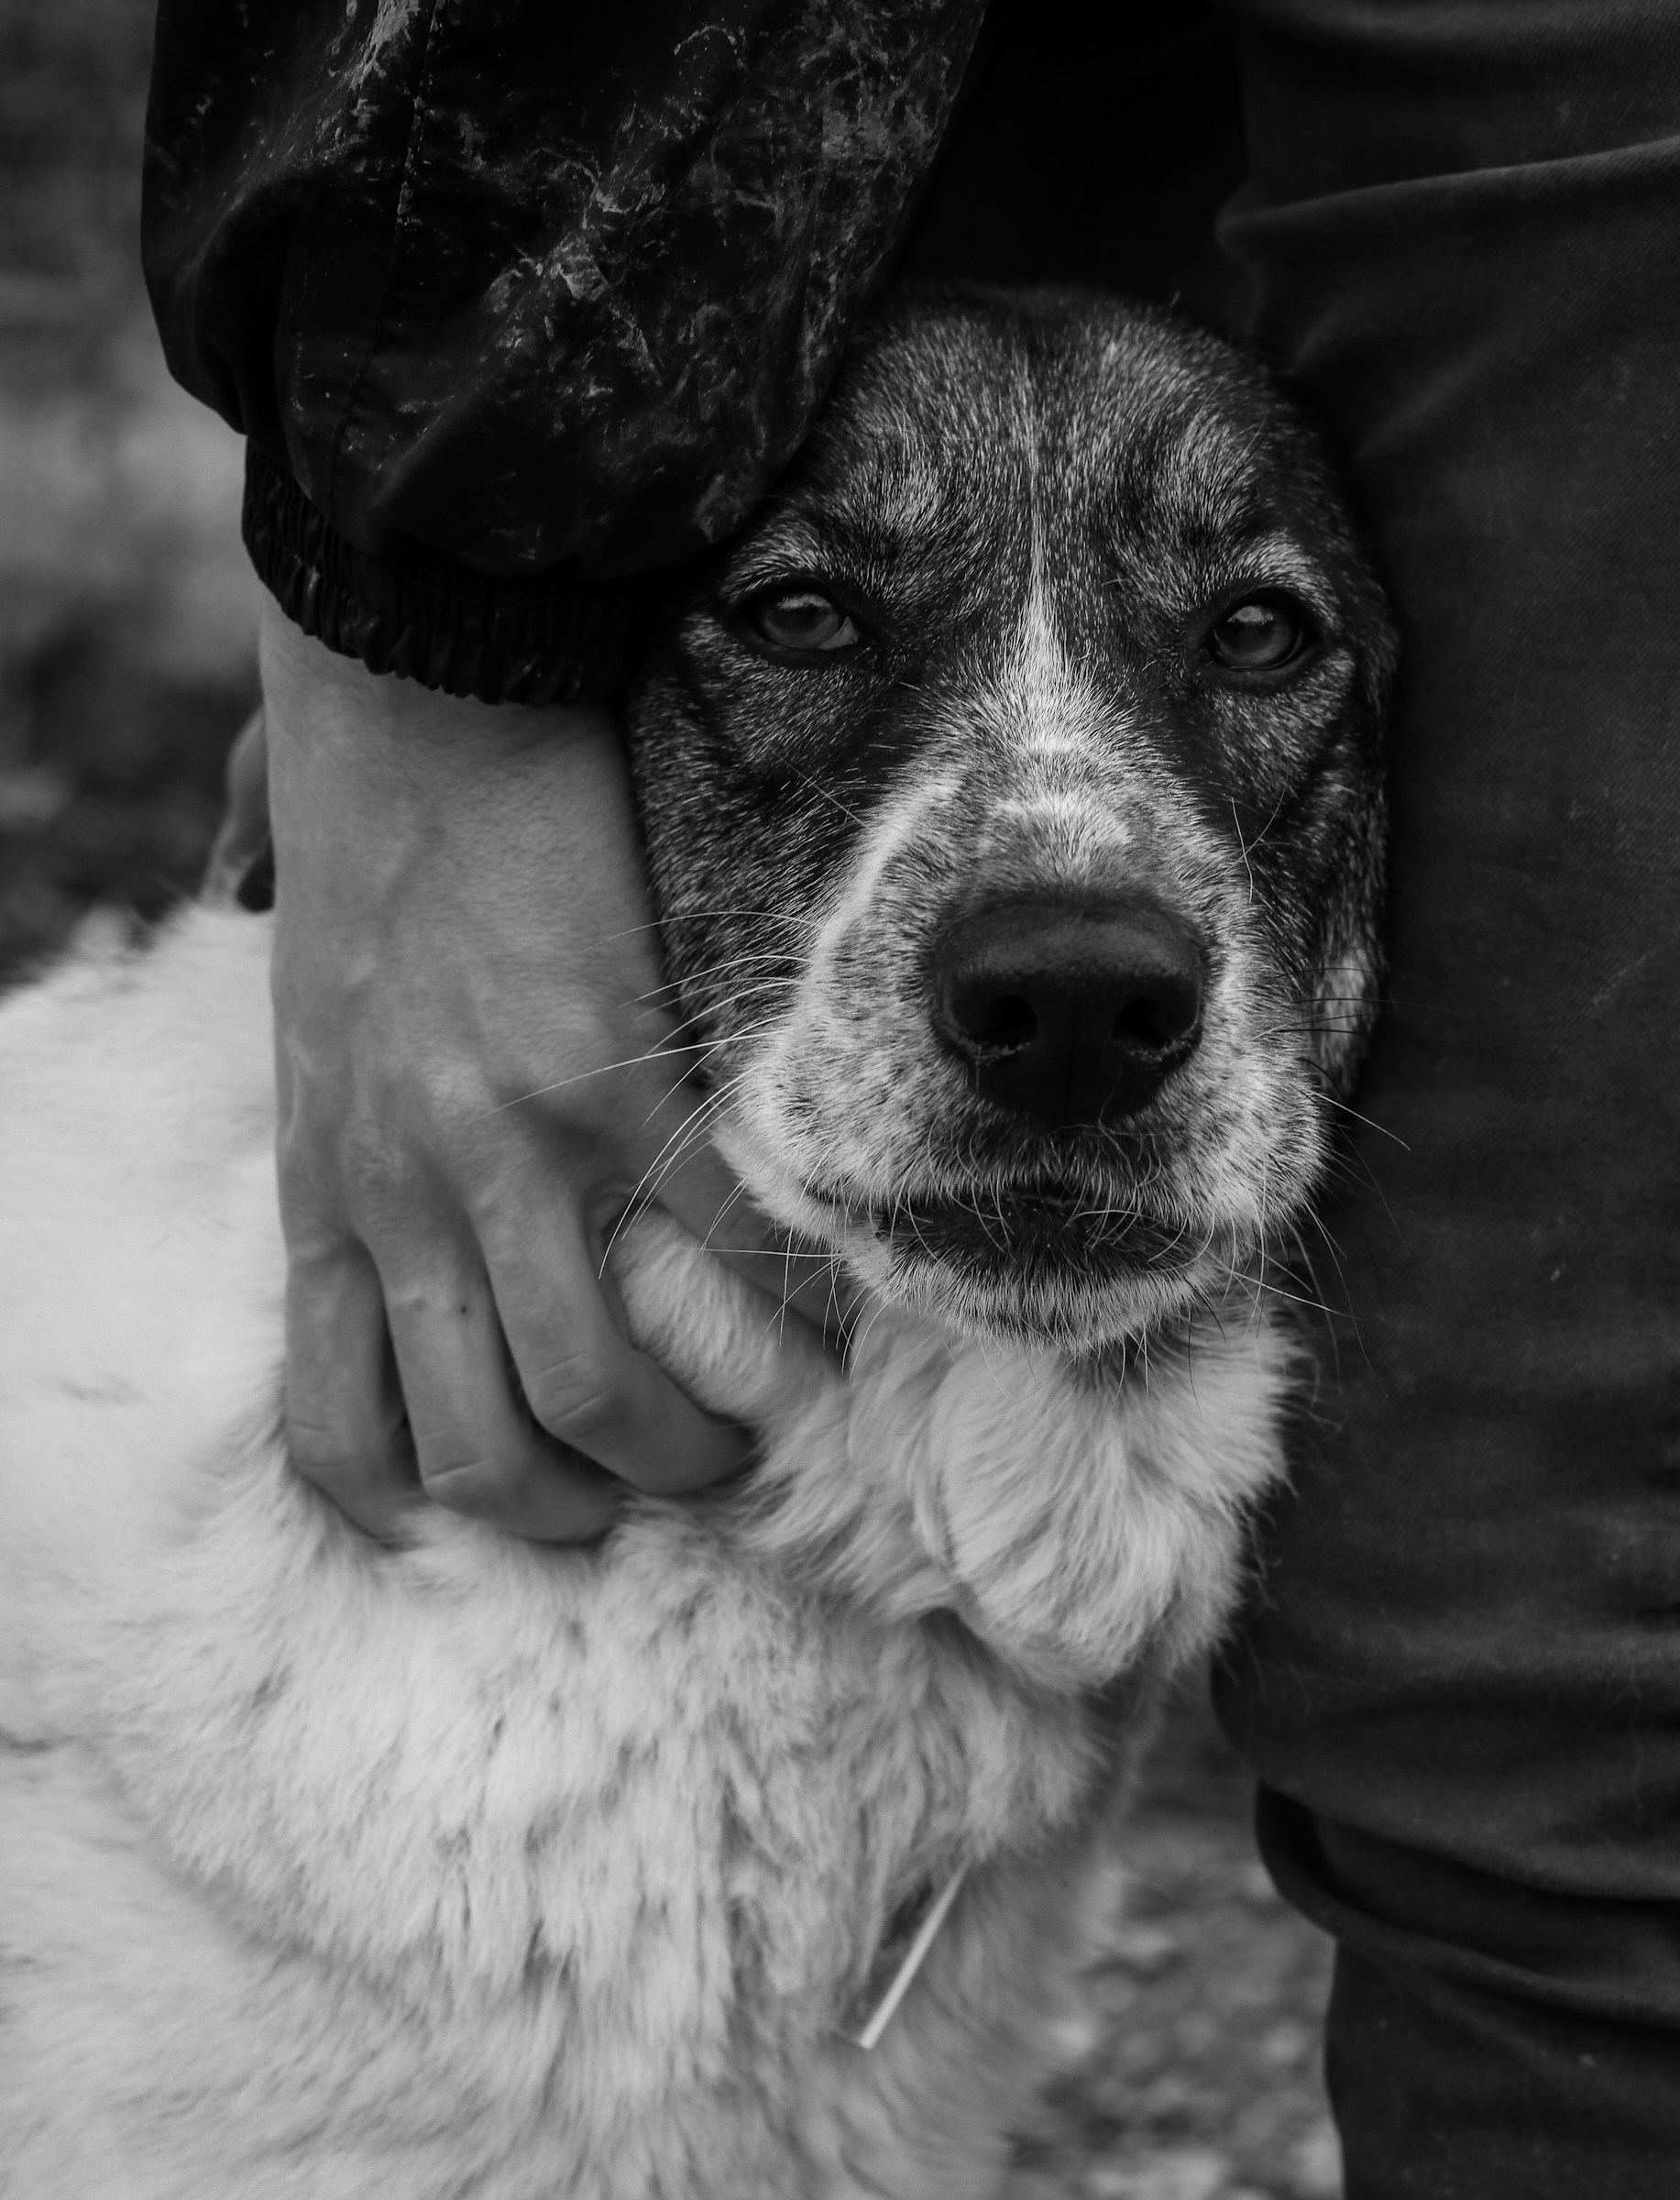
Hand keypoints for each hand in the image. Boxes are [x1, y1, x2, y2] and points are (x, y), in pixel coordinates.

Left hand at [258, 600, 834, 1541]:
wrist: (426, 686)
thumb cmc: (375, 832)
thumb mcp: (322, 1020)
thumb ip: (361, 1122)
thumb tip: (409, 1173)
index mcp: (329, 1184)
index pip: (340, 1427)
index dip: (422, 1510)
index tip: (504, 1504)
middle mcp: (405, 1195)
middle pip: (482, 1458)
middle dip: (584, 1512)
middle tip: (656, 1479)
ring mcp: (512, 1150)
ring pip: (598, 1401)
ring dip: (694, 1448)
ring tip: (756, 1424)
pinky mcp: (623, 1079)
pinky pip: (730, 1251)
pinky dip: (793, 1305)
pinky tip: (838, 1307)